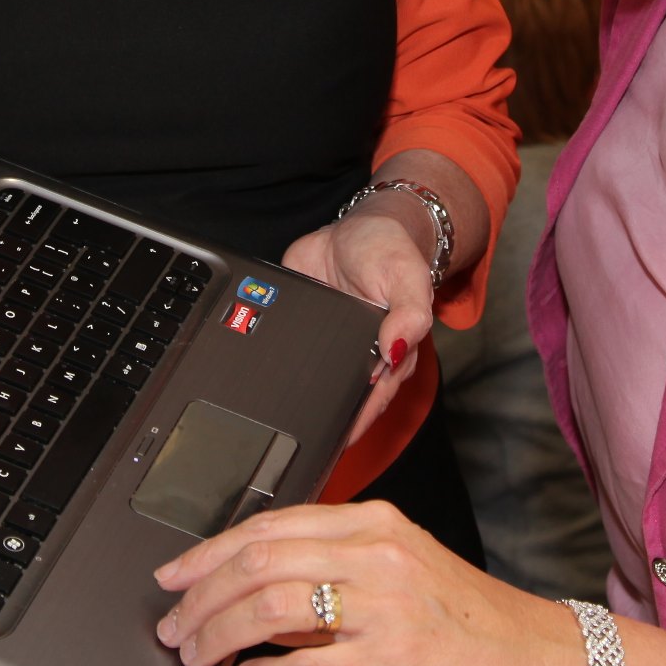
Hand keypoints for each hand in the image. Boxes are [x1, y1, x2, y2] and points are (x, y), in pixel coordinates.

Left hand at [153, 500, 578, 665]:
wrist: (534, 657)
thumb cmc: (467, 617)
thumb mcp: (400, 568)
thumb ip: (332, 569)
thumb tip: (255, 590)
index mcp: (375, 523)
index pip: (272, 525)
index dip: (211, 549)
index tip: (177, 572)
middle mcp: (377, 554)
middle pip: (261, 561)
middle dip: (203, 595)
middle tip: (174, 622)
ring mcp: (386, 606)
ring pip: (273, 606)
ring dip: (221, 632)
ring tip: (199, 653)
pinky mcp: (394, 659)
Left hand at [279, 201, 435, 445]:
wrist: (358, 224)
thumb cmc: (391, 252)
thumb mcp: (408, 278)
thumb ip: (408, 316)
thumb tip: (396, 352)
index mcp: (389, 350)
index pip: (374, 396)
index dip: (358, 420)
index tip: (339, 441)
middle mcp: (358, 354)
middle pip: (341, 397)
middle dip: (324, 420)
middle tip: (302, 441)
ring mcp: (327, 343)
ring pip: (310, 379)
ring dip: (296, 397)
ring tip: (276, 423)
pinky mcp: (300, 325)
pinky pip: (285, 347)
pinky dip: (272, 360)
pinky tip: (257, 377)